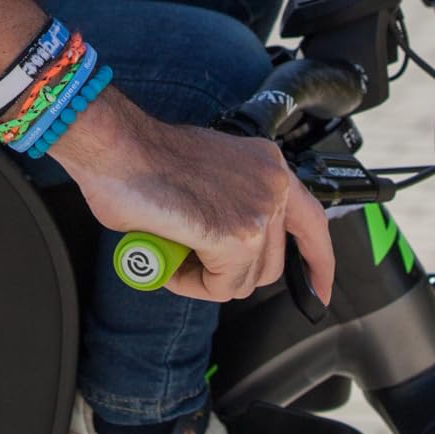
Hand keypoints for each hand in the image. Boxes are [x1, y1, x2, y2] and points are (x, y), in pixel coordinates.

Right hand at [49, 91, 334, 306]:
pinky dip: (192, 284)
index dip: (318, 262)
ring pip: (245, 280)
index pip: (313, 222)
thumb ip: (230, 207)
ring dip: (207, 279)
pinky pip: (221, 287)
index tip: (319, 288)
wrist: (115, 146)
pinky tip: (169, 261)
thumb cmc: (141, 158)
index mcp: (268, 164)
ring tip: (173, 254)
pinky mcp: (235, 238)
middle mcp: (273, 185)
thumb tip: (222, 248)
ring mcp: (258, 212)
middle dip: (231, 273)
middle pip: (271, 263)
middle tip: (189, 259)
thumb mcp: (208, 178)